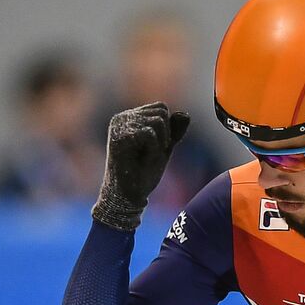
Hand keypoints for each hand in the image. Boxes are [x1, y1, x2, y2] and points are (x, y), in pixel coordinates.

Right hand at [92, 102, 190, 230]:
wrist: (128, 196)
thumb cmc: (143, 174)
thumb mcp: (164, 149)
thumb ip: (174, 131)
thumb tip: (185, 114)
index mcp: (130, 118)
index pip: (161, 108)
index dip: (167, 130)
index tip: (155, 149)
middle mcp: (122, 117)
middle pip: (161, 112)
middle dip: (165, 136)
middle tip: (150, 155)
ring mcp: (119, 126)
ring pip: (158, 121)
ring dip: (159, 144)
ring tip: (145, 158)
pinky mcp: (120, 136)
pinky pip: (150, 133)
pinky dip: (154, 149)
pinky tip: (143, 160)